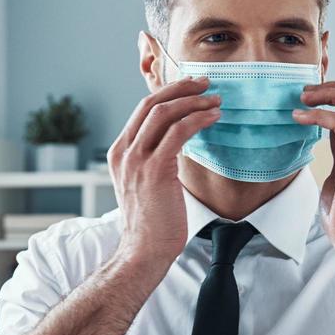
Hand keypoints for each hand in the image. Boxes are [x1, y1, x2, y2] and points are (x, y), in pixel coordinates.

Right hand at [108, 76, 220, 270]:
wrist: (143, 250)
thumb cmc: (150, 223)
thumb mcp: (143, 184)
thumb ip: (152, 160)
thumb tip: (177, 141)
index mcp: (119, 153)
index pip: (142, 110)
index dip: (169, 93)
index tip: (191, 87)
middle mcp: (124, 152)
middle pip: (151, 104)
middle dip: (181, 89)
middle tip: (206, 84)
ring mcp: (137, 160)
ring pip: (165, 113)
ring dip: (194, 101)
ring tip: (215, 100)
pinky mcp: (155, 169)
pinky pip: (179, 132)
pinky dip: (198, 119)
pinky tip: (214, 118)